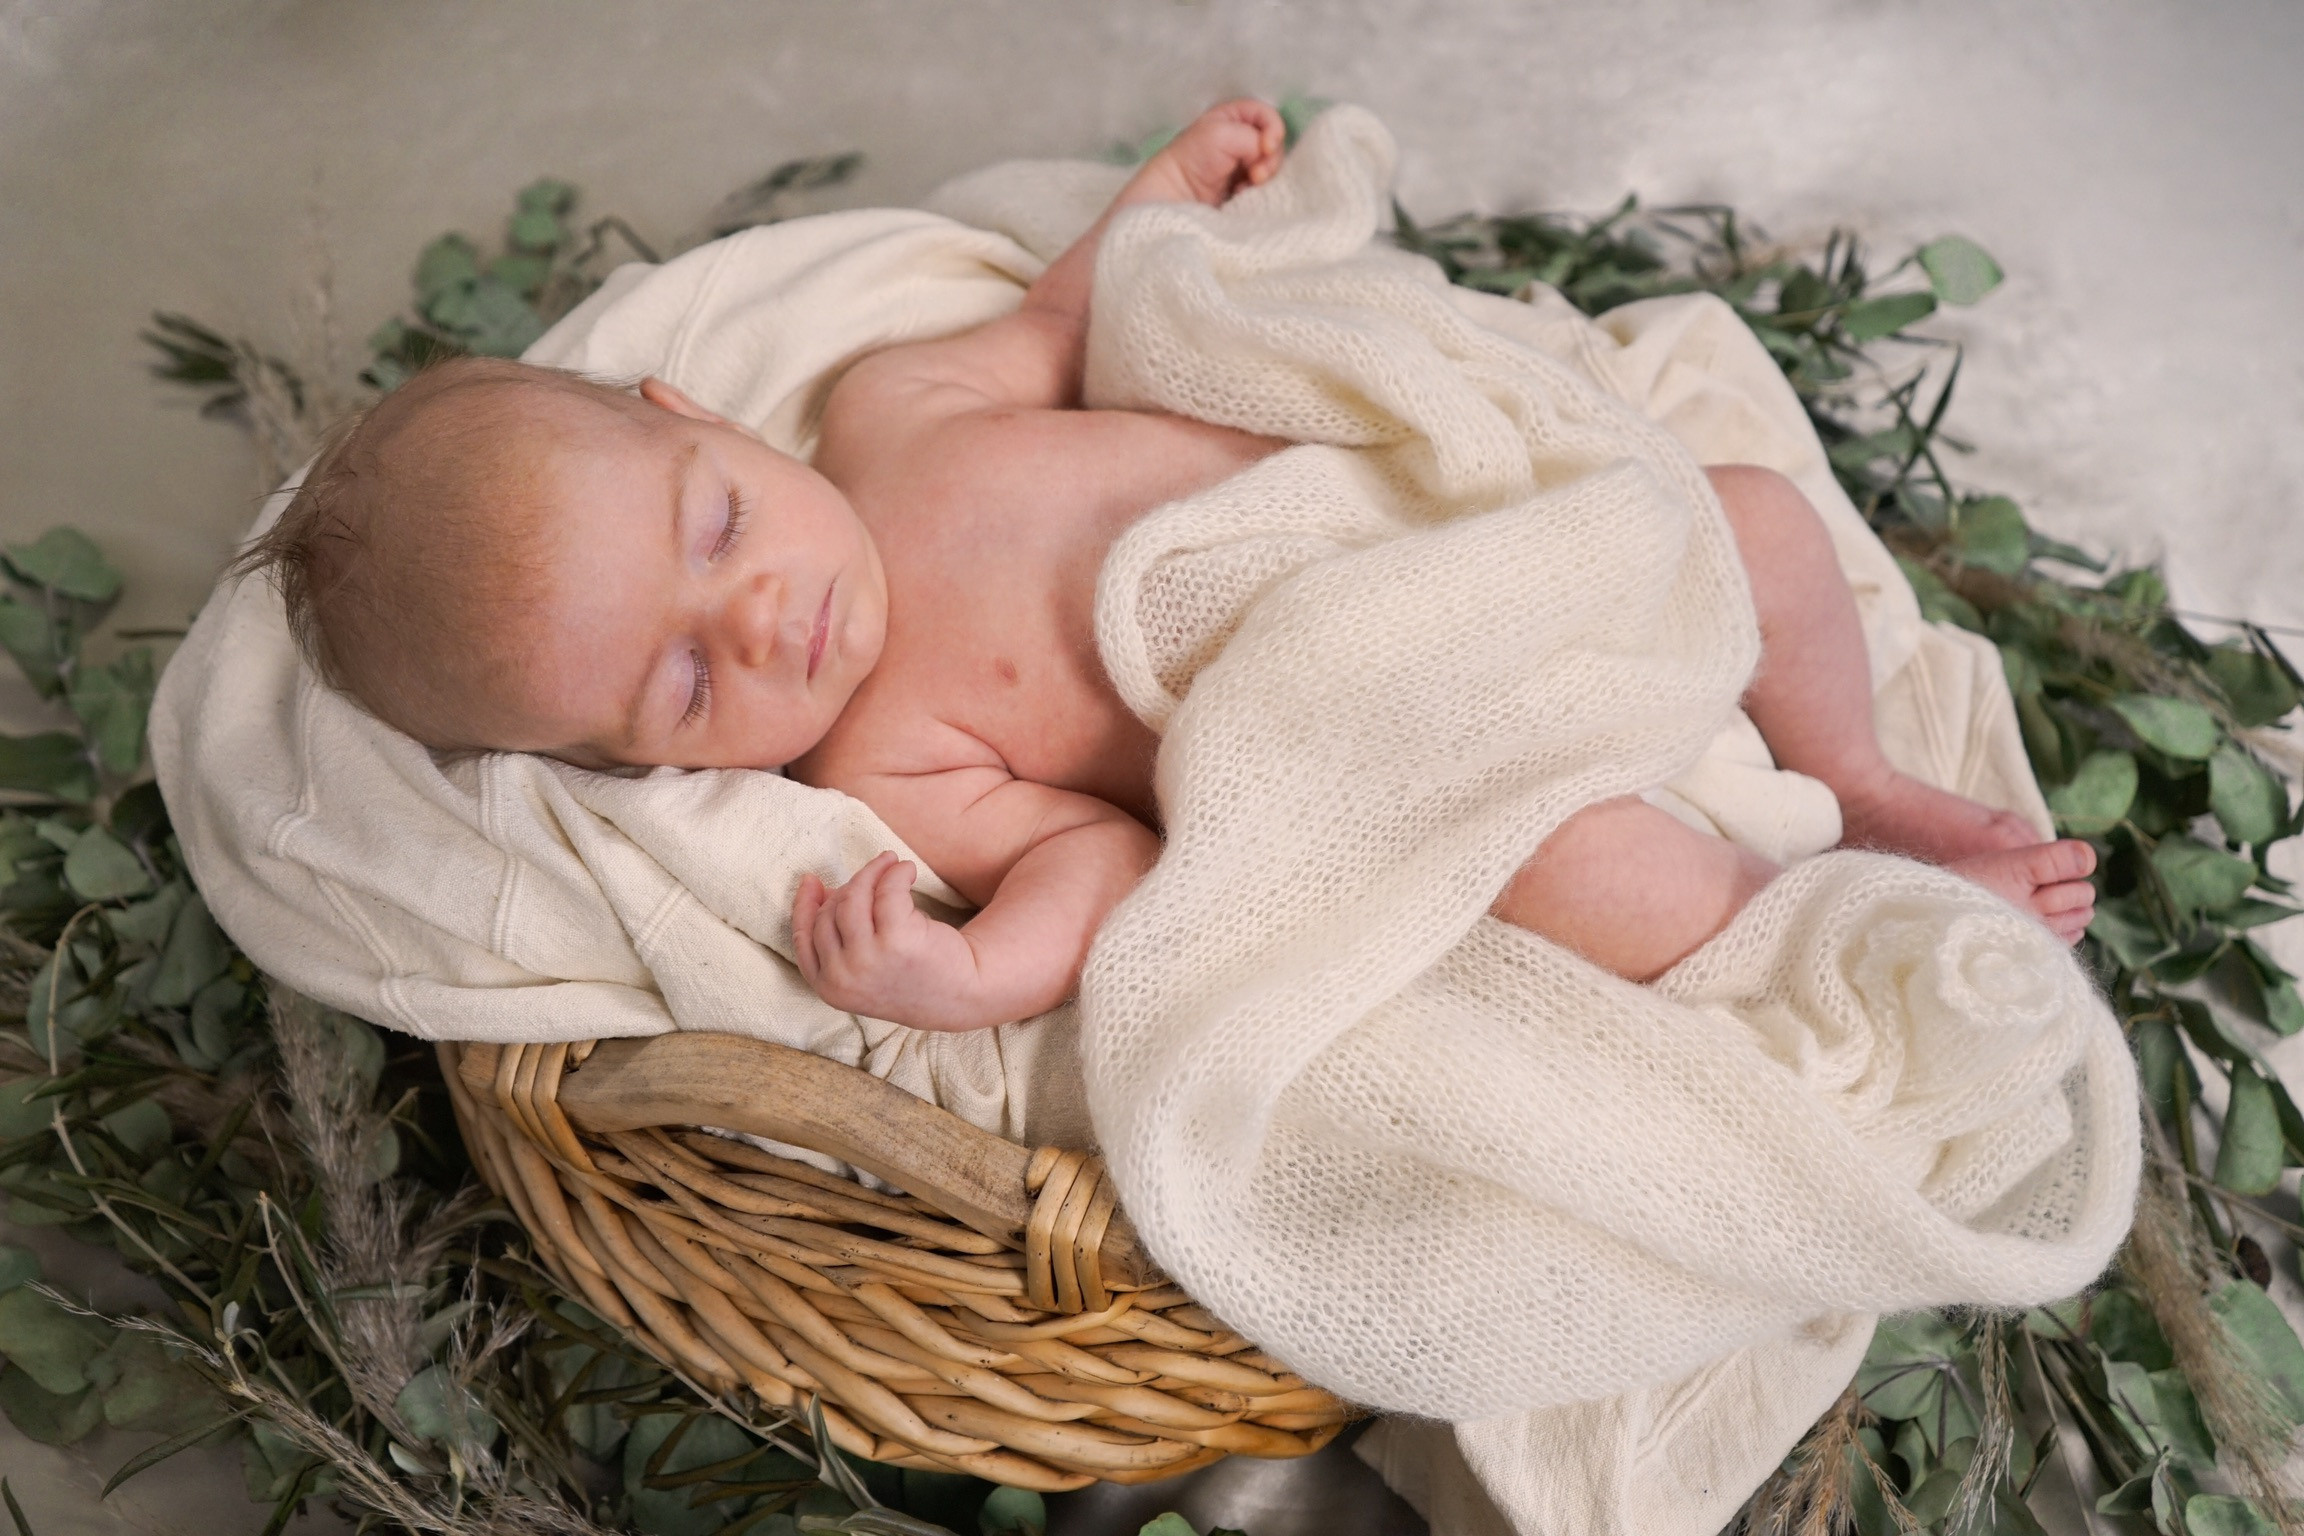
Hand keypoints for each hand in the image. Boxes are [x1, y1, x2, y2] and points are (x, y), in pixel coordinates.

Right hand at [792, 852, 987, 1029]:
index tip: (812, 881)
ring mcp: (868, 960)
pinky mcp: (897, 940)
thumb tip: (824, 892)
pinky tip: (907, 870)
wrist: (962, 994)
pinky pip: (887, 890)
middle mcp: (843, 977)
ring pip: (854, 898)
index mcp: (830, 989)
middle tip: (872, 871)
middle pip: (829, 913)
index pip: (804, 938)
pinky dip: (896, 872)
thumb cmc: (912, 976)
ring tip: (891, 862)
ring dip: (872, 871)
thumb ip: (842, 937)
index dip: (805, 906)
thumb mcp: (867, 967)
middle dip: (849, 886)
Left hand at [1145, 98, 1286, 206]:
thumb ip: (1253, 137)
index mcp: (1235, 117)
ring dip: (1265, 175)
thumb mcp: (1222, 134)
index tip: (1266, 148)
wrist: (1177, 193)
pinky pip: (1265, 185)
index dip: (1273, 128)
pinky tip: (1244, 194)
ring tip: (1248, 185)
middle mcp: (1242, 138)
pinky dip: (1260, 189)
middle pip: (1274, 143)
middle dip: (1270, 158)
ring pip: (1272, 165)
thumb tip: (1268, 154)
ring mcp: (1245, 163)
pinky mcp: (1245, 186)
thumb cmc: (1194, 157)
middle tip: (1256, 175)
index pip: (1267, 116)